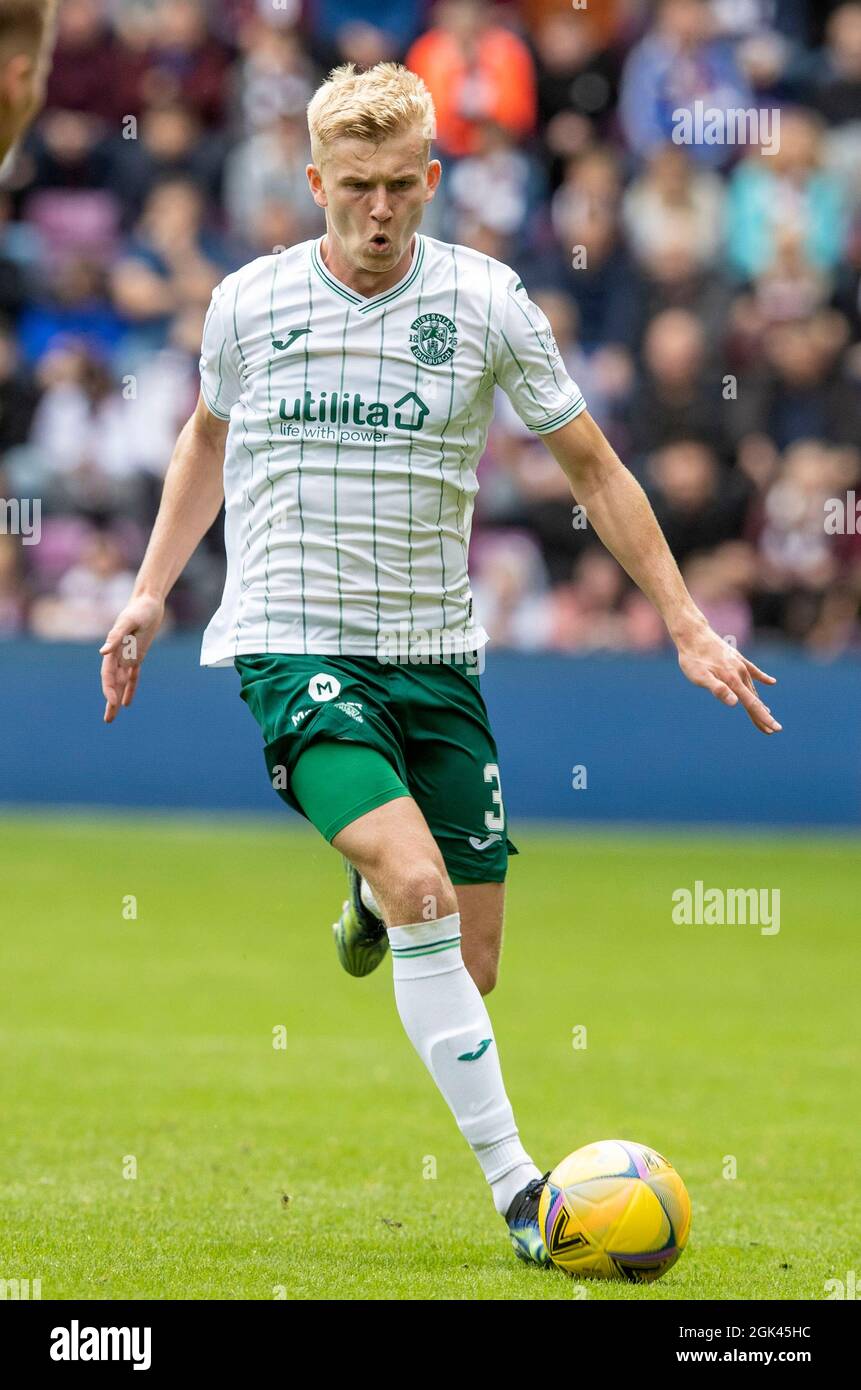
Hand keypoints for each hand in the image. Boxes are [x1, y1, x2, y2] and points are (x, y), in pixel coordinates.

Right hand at [99, 593, 164, 723]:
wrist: (147, 602)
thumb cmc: (139, 610)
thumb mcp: (129, 621)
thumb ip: (116, 637)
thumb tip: (102, 653)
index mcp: (113, 648)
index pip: (108, 674)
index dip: (109, 689)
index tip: (114, 703)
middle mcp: (117, 655)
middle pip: (112, 682)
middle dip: (110, 700)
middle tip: (108, 720)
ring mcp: (127, 656)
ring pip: (120, 682)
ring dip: (116, 698)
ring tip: (111, 717)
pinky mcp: (137, 656)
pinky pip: (133, 676)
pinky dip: (130, 688)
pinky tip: (127, 703)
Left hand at [677, 624, 780, 734]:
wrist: (693, 634)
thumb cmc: (693, 658)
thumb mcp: (700, 677)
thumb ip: (718, 689)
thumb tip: (734, 703)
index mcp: (732, 680)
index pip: (751, 704)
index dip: (763, 718)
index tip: (775, 729)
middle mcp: (740, 673)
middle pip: (754, 699)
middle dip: (763, 716)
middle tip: (773, 730)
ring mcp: (739, 665)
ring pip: (753, 688)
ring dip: (760, 702)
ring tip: (768, 714)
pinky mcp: (737, 658)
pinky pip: (754, 671)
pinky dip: (762, 678)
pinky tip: (771, 682)